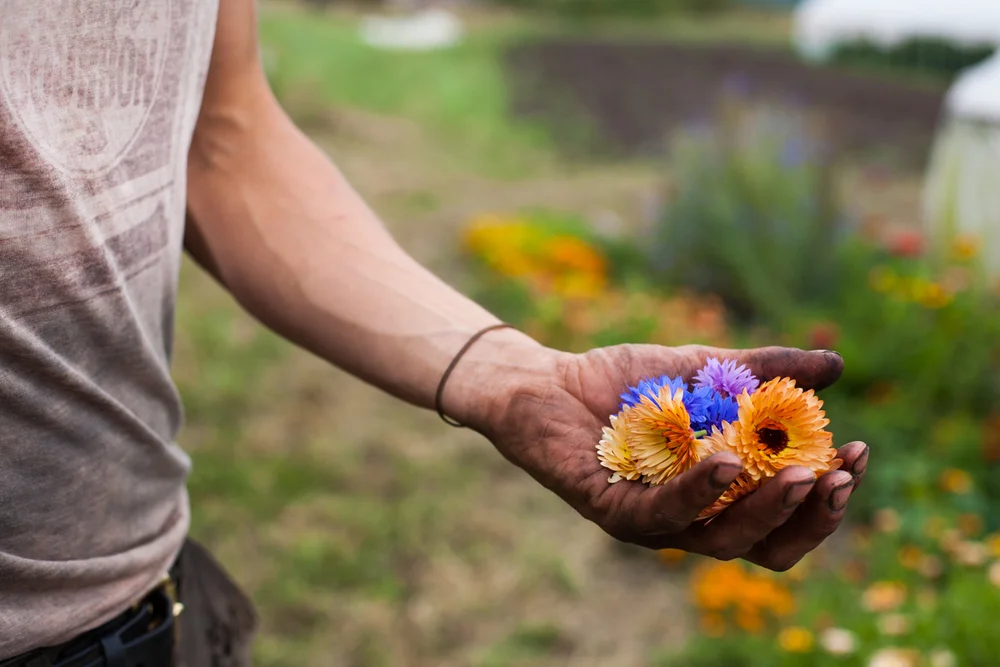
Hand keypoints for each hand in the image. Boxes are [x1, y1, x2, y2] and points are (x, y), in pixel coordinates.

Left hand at [462, 341, 867, 570]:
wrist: (546, 379)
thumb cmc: (625, 383)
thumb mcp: (703, 369)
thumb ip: (763, 371)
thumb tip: (835, 364)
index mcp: (719, 496)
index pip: (785, 516)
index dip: (826, 498)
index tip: (857, 454)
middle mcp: (690, 520)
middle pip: (765, 544)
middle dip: (810, 517)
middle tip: (838, 476)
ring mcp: (650, 523)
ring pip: (720, 540)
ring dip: (766, 511)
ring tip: (800, 476)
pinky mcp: (610, 510)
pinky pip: (660, 515)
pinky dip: (700, 490)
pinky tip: (729, 461)